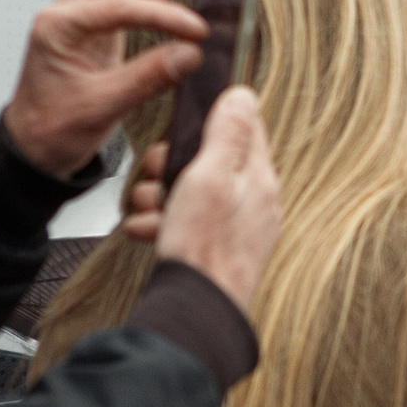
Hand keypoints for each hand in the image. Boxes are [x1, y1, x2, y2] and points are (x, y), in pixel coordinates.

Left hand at [1, 0, 207, 178]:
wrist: (33, 148)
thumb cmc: (53, 131)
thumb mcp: (103, 110)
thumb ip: (149, 78)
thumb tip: (190, 54)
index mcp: (58, 28)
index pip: (120, 4)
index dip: (164, 16)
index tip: (194, 33)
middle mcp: (64, 11)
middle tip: (165, 5)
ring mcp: (78, 13)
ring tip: (163, 16)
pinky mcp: (92, 24)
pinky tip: (158, 23)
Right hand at [120, 89, 277, 314]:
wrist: (194, 311)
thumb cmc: (204, 249)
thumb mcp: (211, 176)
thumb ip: (228, 134)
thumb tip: (244, 95)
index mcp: (258, 178)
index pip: (244, 127)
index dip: (208, 122)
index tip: (182, 131)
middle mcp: (252, 202)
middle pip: (209, 160)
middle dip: (172, 165)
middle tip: (157, 177)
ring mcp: (234, 228)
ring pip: (190, 193)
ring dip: (160, 196)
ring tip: (149, 210)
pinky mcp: (214, 250)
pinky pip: (185, 224)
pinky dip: (162, 224)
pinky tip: (148, 232)